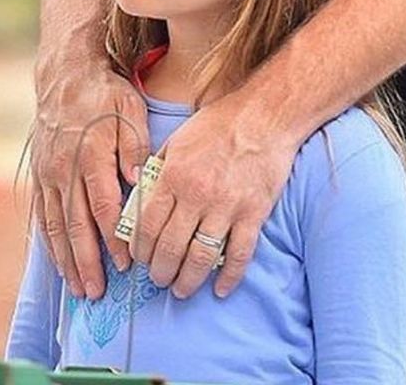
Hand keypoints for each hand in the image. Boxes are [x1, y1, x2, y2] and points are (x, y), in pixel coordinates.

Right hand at [31, 61, 147, 299]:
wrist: (66, 75)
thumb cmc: (107, 93)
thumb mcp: (131, 110)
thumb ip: (135, 147)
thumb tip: (137, 183)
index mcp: (92, 154)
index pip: (103, 207)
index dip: (113, 240)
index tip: (127, 263)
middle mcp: (65, 169)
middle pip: (76, 225)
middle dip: (87, 263)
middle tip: (98, 293)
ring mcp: (49, 174)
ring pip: (56, 226)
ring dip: (67, 260)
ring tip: (79, 289)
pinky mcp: (40, 174)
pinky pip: (43, 215)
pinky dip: (51, 243)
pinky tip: (60, 262)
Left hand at [131, 87, 297, 299]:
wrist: (266, 115)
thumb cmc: (220, 123)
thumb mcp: (178, 138)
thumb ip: (158, 169)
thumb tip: (141, 197)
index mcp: (174, 175)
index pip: (147, 226)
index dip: (140, 250)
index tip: (140, 260)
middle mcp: (197, 195)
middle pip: (170, 248)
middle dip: (160, 271)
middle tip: (159, 279)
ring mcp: (227, 206)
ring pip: (200, 258)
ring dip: (187, 281)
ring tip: (182, 289)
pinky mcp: (253, 213)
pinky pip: (239, 254)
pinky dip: (229, 277)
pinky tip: (221, 288)